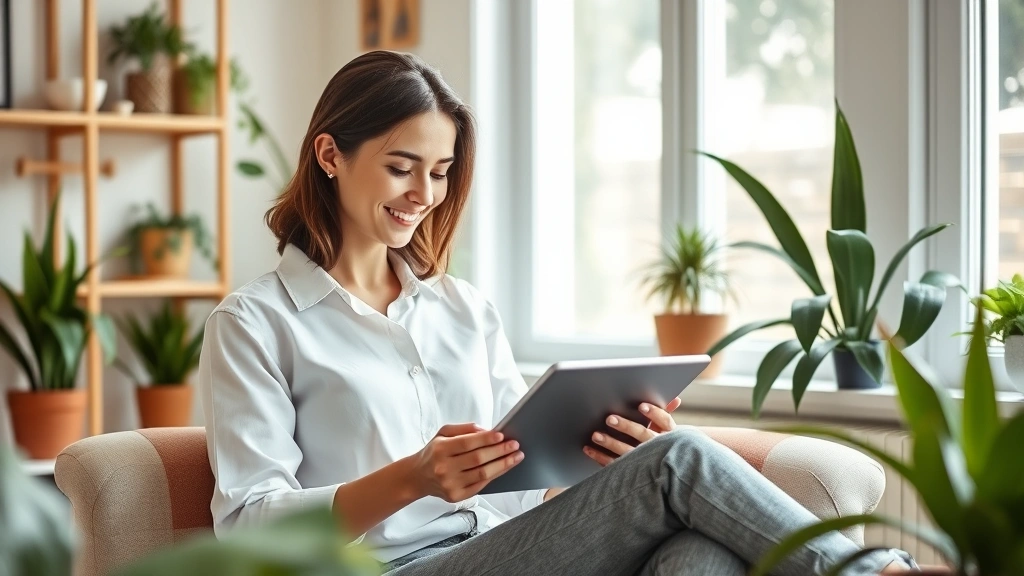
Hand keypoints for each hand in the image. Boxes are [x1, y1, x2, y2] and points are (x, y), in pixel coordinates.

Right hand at [408, 423, 523, 502]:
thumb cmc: (434, 452)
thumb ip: (464, 429)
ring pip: (483, 474)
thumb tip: (486, 431)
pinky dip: (495, 475)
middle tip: (515, 445)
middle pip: (478, 459)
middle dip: (500, 451)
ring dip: (503, 465)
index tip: (502, 435)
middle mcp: (444, 468)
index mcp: (440, 449)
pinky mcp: (456, 496)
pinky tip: (504, 467)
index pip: (467, 444)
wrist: (418, 477)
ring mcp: (450, 484)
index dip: (486, 439)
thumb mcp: (443, 433)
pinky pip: (481, 485)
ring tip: (516, 456)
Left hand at [583, 397, 681, 466]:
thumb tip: (676, 399)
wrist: (666, 476)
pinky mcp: (630, 473)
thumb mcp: (668, 433)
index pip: (665, 422)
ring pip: (626, 452)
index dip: (654, 414)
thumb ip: (665, 416)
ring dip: (610, 443)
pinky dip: (599, 457)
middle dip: (626, 427)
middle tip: (610, 419)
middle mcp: (657, 448)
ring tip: (596, 435)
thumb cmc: (664, 448)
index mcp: (669, 436)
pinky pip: (614, 465)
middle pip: (642, 435)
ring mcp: (644, 462)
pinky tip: (588, 449)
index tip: (641, 406)